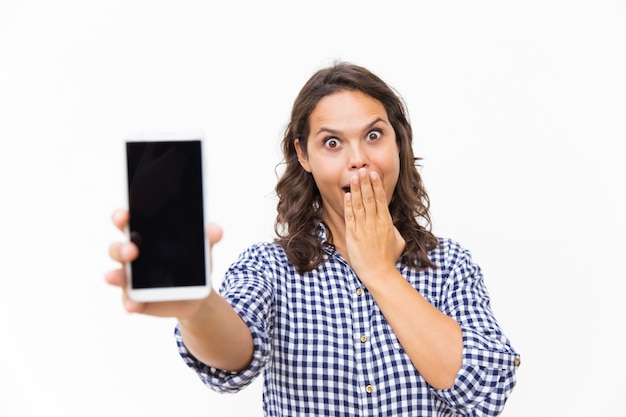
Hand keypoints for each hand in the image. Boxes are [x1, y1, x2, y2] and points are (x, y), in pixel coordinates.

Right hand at [105, 209, 222, 318]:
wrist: (198, 293)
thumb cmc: (193, 262)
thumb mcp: (202, 249)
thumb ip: (207, 238)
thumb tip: (216, 230)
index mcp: (144, 236)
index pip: (126, 222)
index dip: (121, 218)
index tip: (124, 216)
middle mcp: (132, 257)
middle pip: (117, 249)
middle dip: (121, 248)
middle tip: (132, 250)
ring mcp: (131, 280)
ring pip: (117, 274)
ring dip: (115, 275)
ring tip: (115, 277)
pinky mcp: (136, 299)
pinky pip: (129, 301)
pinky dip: (129, 302)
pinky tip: (133, 304)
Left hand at [343, 168, 404, 283]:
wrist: (379, 273)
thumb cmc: (388, 260)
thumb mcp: (398, 241)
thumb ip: (393, 229)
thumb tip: (390, 222)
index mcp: (386, 223)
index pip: (380, 200)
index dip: (376, 186)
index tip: (373, 175)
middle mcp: (375, 223)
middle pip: (370, 198)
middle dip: (366, 183)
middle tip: (362, 170)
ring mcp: (363, 229)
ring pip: (359, 205)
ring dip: (356, 190)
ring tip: (354, 177)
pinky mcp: (353, 235)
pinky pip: (351, 217)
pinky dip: (348, 205)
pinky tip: (347, 195)